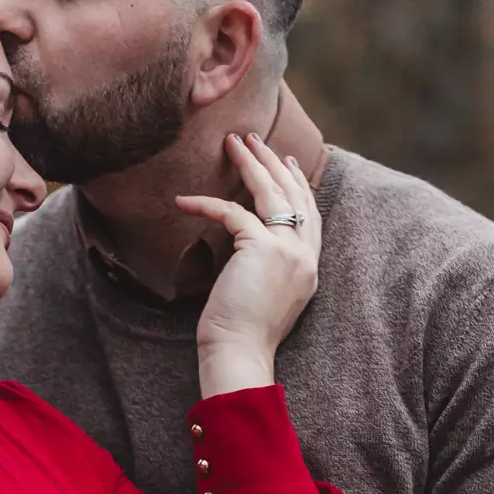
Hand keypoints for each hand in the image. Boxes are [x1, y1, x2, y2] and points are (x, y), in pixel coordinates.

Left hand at [179, 133, 321, 396]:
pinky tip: (182, 200)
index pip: (310, 215)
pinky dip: (205, 204)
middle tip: (255, 138)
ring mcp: (290, 251)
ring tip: (233, 142)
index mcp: (309, 268)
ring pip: (271, 193)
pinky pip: (231, 212)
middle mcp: (306, 256)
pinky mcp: (262, 248)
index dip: (298, 185)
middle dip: (274, 163)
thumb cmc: (241, 335)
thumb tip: (246, 244)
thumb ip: (265, 265)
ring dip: (251, 163)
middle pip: (295, 196)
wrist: (240, 355)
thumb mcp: (263, 294)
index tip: (287, 162)